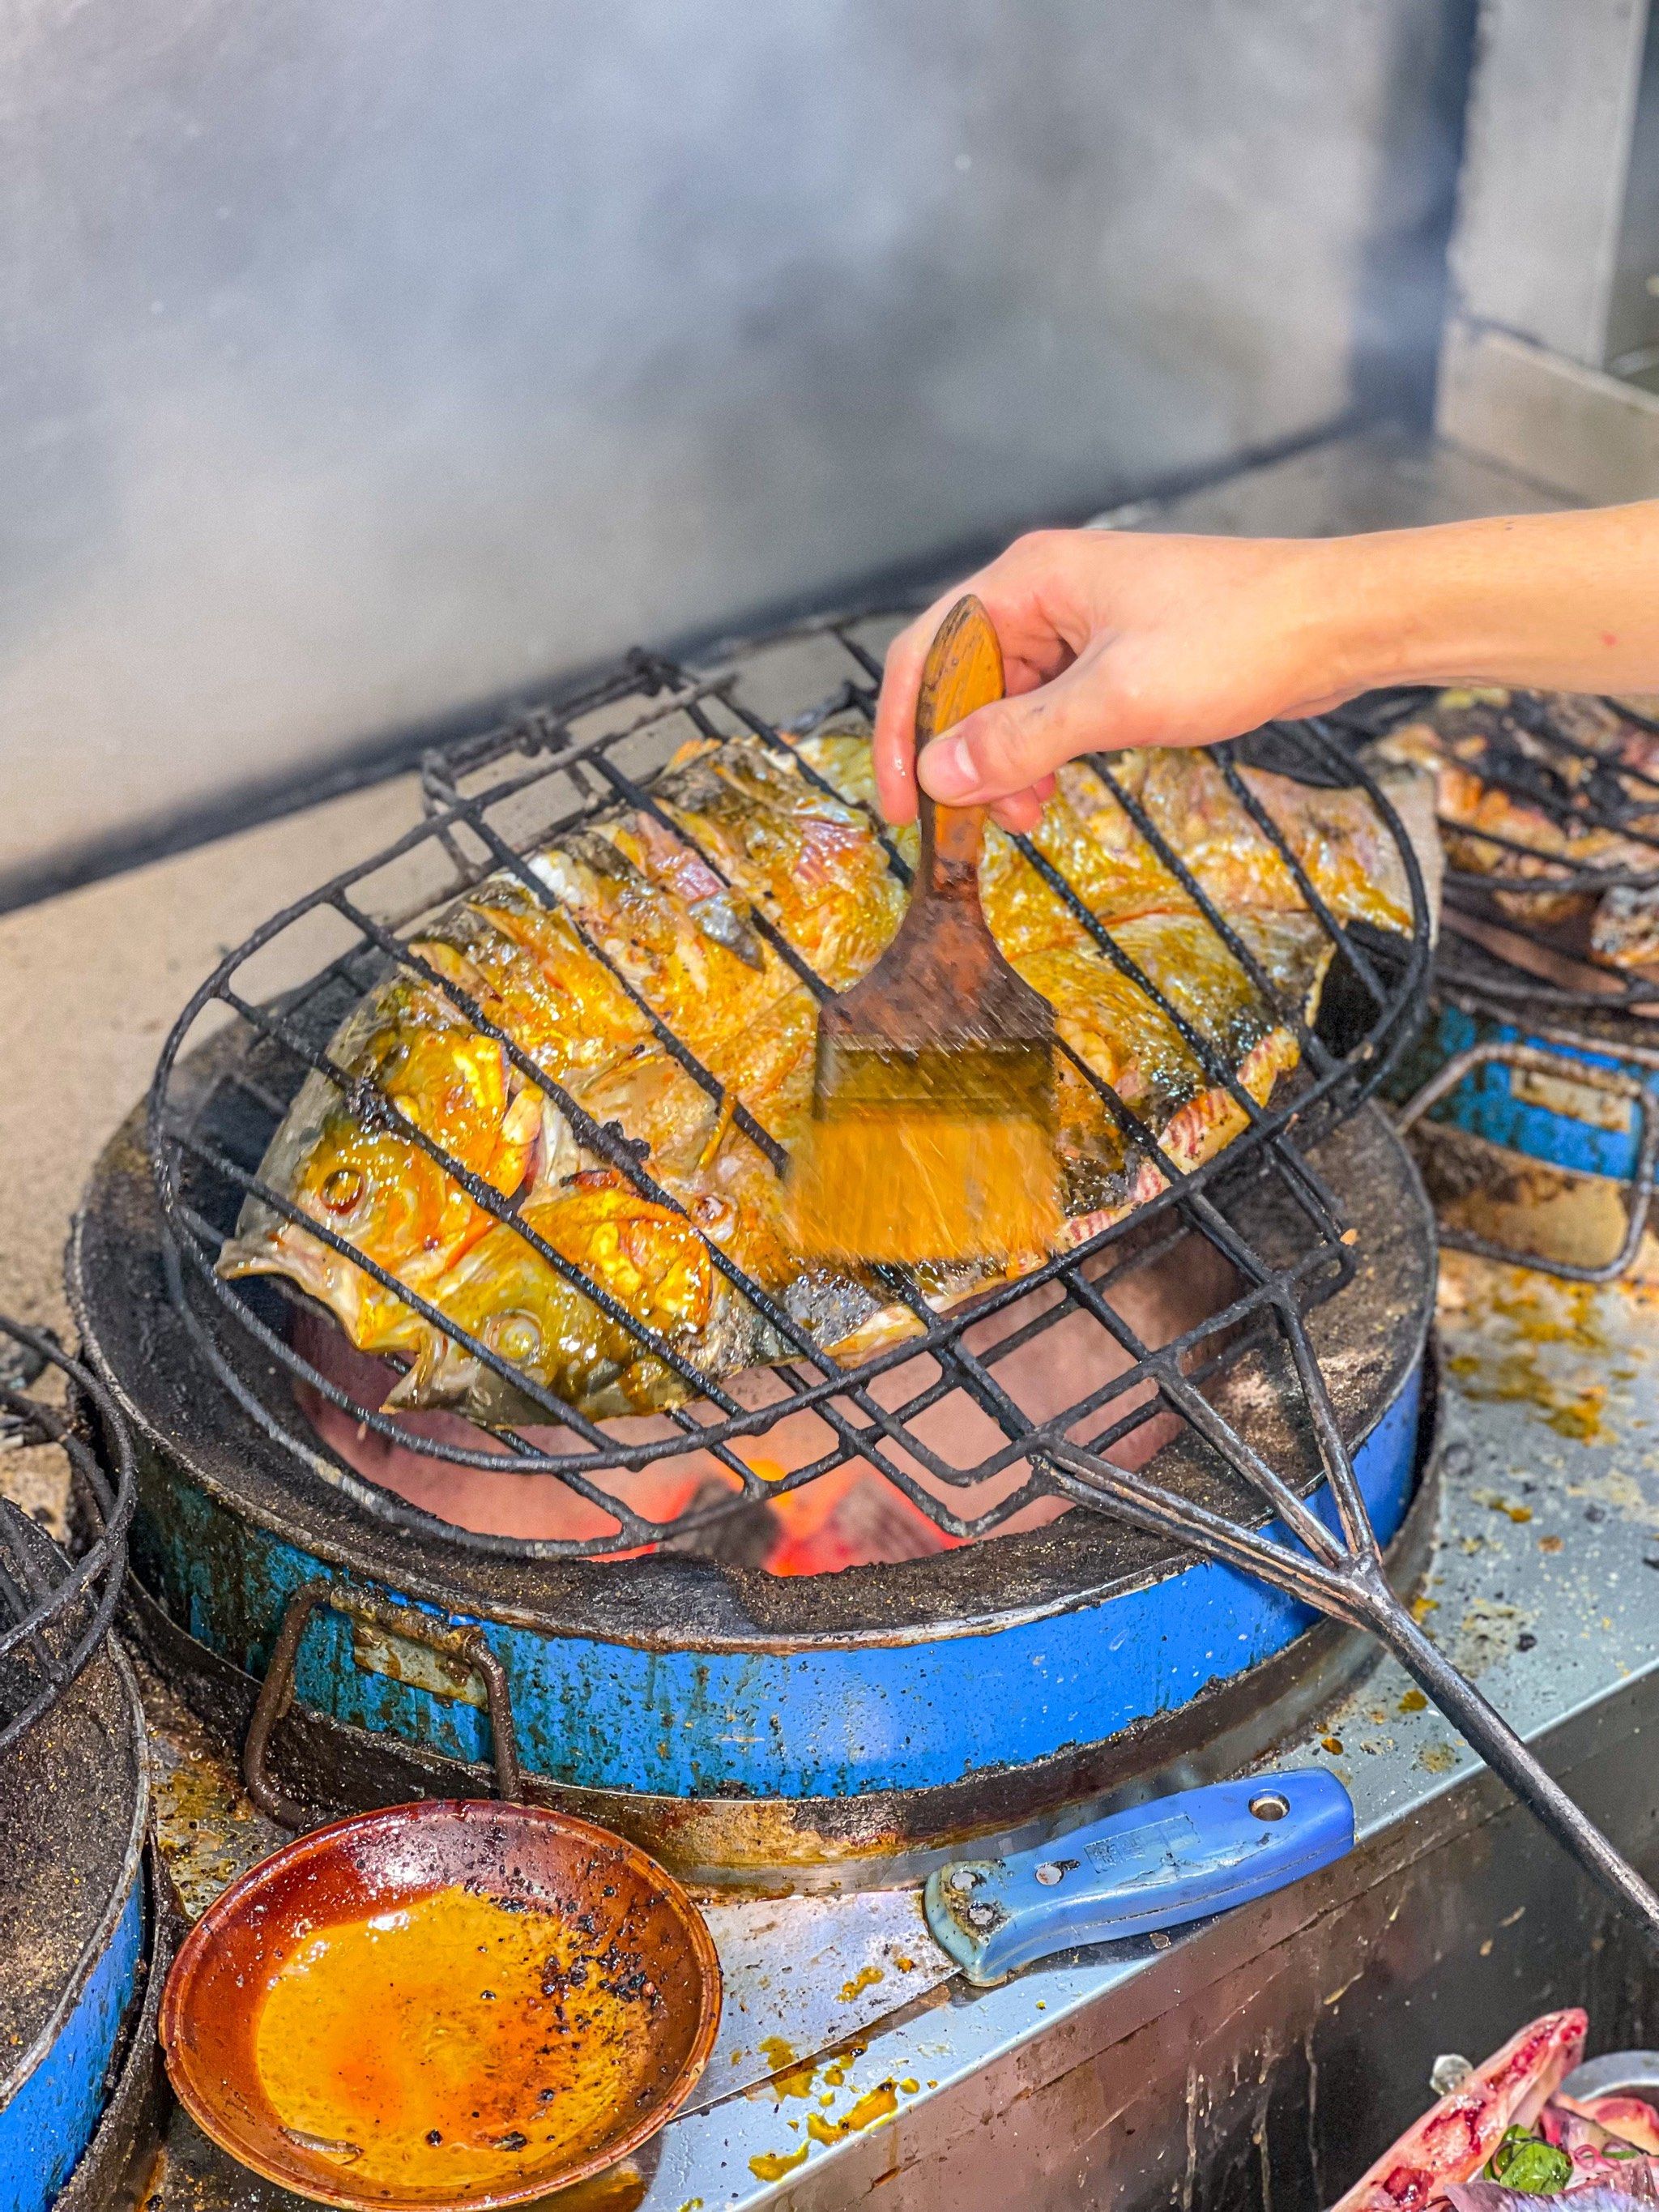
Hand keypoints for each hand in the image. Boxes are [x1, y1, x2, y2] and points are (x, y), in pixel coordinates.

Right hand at [872, 528, 1368, 831]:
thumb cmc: (1238, 638)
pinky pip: (1053, 709)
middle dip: (960, 756)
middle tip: (966, 825)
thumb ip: (1020, 740)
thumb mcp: (1115, 701)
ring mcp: (1083, 624)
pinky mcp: (1117, 655)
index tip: (903, 801)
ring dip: (1004, 763)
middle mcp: (1047, 593)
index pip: (927, 652)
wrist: (1337, 624)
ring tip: (1024, 816)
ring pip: (1008, 702)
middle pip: (963, 679)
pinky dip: (1043, 754)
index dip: (902, 731)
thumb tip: (940, 773)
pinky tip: (1053, 791)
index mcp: (1030, 579)